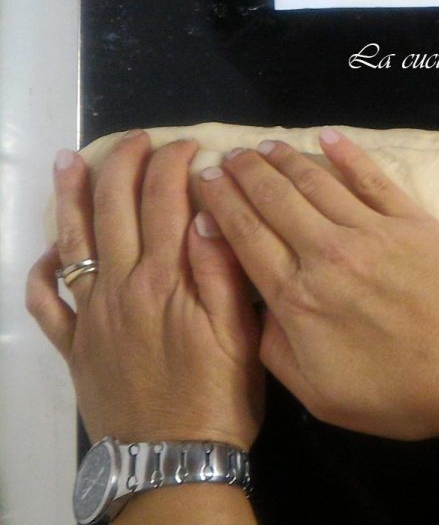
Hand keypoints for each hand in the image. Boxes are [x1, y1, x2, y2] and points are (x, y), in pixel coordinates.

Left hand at [25, 131, 263, 448]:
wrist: (172, 458)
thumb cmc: (219, 395)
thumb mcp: (238, 332)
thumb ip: (220, 270)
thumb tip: (208, 211)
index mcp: (165, 278)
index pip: (164, 200)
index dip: (175, 164)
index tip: (190, 146)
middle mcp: (120, 286)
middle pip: (115, 208)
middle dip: (126, 164)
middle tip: (139, 139)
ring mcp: (90, 315)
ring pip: (73, 240)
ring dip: (71, 196)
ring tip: (70, 161)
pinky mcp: (75, 345)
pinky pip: (46, 301)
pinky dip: (42, 270)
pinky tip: (50, 251)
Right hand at [199, 129, 438, 439]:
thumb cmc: (399, 392)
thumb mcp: (319, 394)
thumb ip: (275, 350)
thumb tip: (257, 308)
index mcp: (296, 297)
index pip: (244, 235)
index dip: (219, 202)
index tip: (203, 180)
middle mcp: (325, 253)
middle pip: (273, 199)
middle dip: (243, 172)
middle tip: (226, 156)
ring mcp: (370, 231)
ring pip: (315, 182)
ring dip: (284, 159)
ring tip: (264, 146)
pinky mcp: (410, 220)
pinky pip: (370, 178)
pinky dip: (346, 154)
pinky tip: (326, 136)